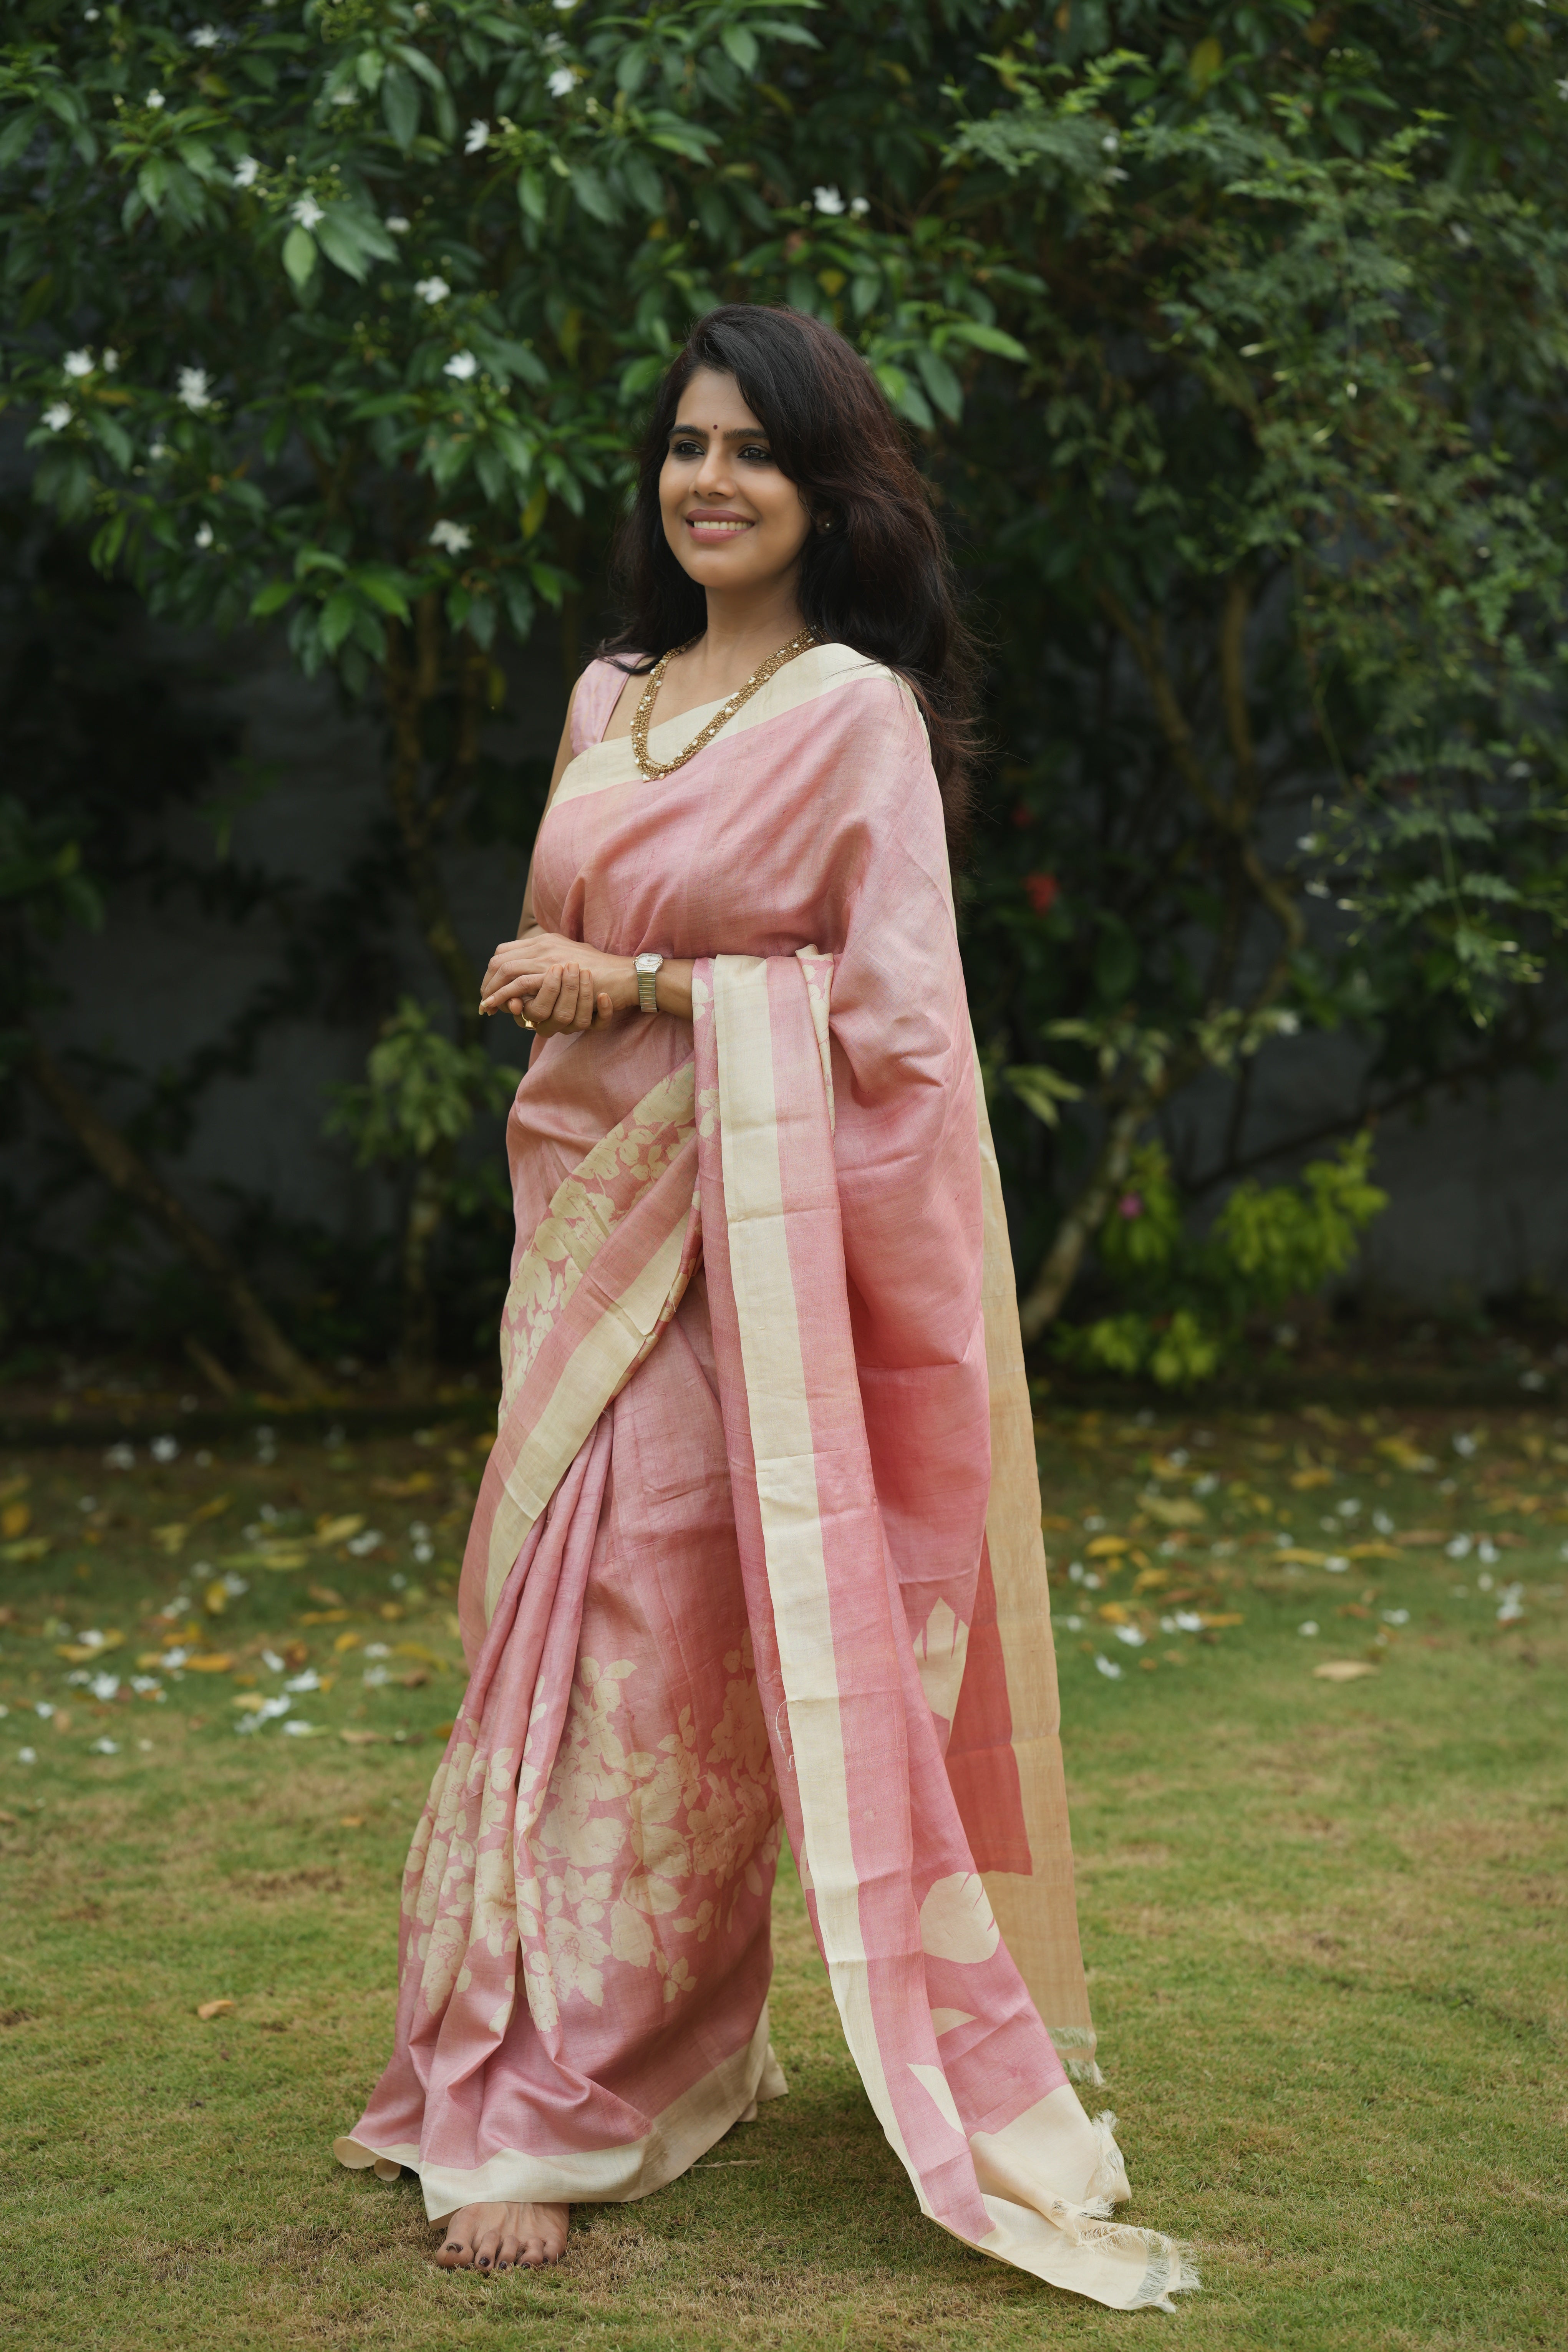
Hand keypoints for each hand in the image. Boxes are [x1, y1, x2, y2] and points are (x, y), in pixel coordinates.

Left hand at [479, 931, 634, 1033]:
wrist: (624, 976)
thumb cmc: (604, 974)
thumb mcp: (573, 964)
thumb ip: (553, 969)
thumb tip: (536, 984)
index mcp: (545, 941)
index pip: (506, 951)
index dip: (493, 971)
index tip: (491, 989)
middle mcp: (543, 945)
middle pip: (500, 960)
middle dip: (488, 982)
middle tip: (486, 1001)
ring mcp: (547, 957)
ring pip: (506, 971)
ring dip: (493, 990)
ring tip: (489, 1006)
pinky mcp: (552, 973)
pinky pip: (519, 984)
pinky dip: (504, 996)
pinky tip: (499, 1006)